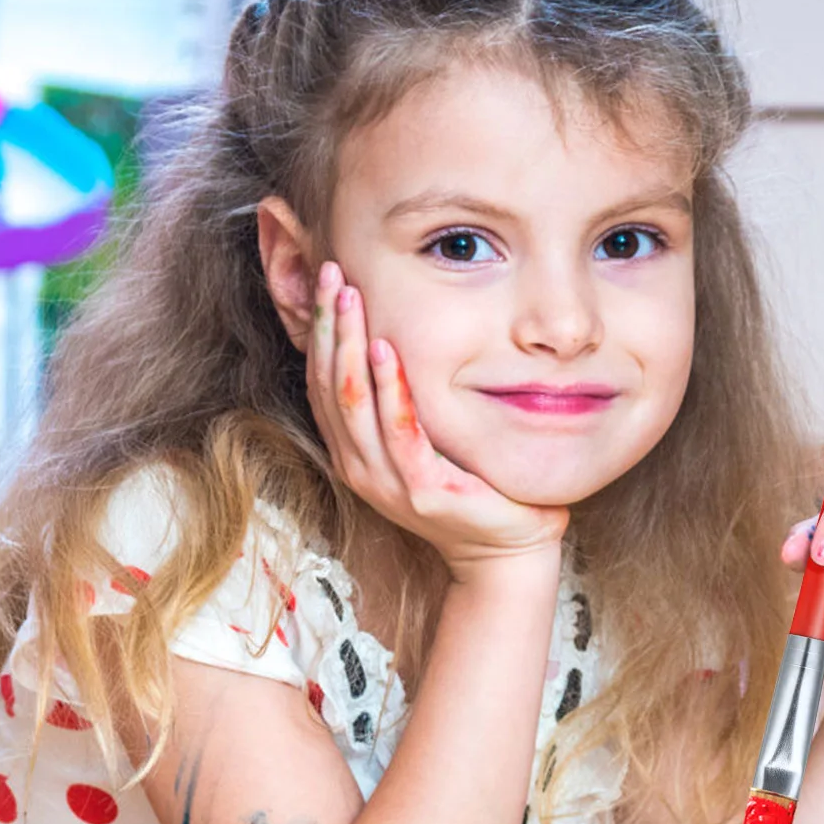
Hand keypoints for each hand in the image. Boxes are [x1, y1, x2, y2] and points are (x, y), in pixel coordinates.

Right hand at [305, 262, 567, 579]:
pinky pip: (399, 431)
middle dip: (326, 325)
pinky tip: (385, 349)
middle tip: (329, 272)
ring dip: (347, 344)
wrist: (504, 552)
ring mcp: (387, 482)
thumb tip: (395, 337)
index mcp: (355, 453)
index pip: (323, 382)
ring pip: (351, 401)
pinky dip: (389, 388)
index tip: (324, 280)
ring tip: (349, 296)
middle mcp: (360, 467)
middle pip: (328, 384)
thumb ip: (403, 403)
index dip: (318, 330)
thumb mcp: (424, 444)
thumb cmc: (473, 490)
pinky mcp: (422, 490)